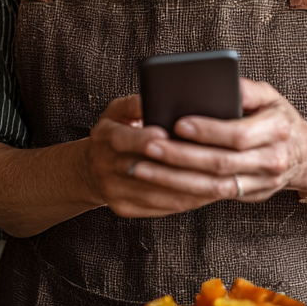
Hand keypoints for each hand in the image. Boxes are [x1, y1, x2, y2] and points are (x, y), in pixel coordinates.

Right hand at [86, 94, 209, 217]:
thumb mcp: (117, 111)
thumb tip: (153, 97)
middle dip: (177, 166)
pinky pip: (160, 208)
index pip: (123, 139)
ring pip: (157, 193)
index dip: (144, 138)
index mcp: (104, 137)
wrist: (91, 167)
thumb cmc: (115, 131)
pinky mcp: (124, 208)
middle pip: (144, 169)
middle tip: (208, 159)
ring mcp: (114, 190)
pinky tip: (205, 192)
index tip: (167, 134)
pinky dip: (185, 201)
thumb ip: (134, 104)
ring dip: (188, 188)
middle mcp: (105, 166)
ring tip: (216, 178)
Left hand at [123, 78, 306, 206]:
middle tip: (148, 146)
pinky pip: (213, 197)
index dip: (207, 131)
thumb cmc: (279, 118)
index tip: (178, 123)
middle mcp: (272, 160)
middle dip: (181, 156)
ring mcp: (262, 183)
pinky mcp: (250, 196)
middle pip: (220, 163)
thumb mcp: (270, 96)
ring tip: (142, 167)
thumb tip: (216, 81)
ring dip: (174, 179)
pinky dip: (184, 191)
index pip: (238, 134)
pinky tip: (159, 182)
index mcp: (277, 129)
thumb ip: (245, 88)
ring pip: (213, 186)